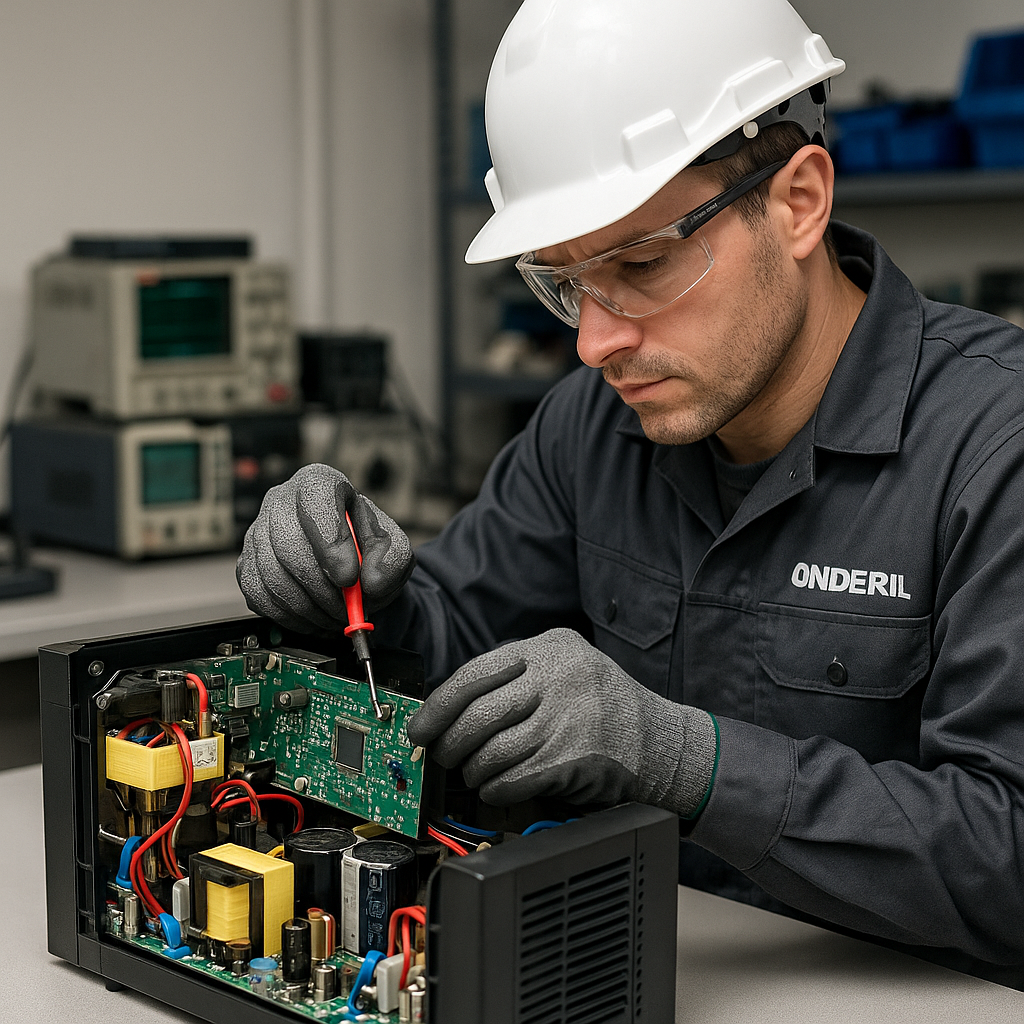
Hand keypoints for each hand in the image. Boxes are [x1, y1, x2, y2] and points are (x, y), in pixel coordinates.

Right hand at [236, 463, 414, 633]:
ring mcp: (258, 532)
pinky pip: (259, 596)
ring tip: (334, 616)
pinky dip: (289, 616)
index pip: (316, 500)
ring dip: (308, 608)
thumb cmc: (367, 549)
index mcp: (319, 483)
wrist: (350, 567)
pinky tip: (312, 617)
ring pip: (273, 575)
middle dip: (321, 587)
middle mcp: (281, 501)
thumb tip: (371, 581)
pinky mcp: (246, 565)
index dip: (331, 542)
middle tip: (345, 609)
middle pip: (289, 544)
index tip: (349, 577)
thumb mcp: (394, 548)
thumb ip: (392, 560)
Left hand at [406, 628, 717, 812]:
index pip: (476, 672)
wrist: (665, 744)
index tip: (420, 725)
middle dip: (450, 742)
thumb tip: (447, 711)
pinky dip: (496, 789)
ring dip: (474, 771)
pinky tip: (499, 789)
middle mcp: (560, 676)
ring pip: (492, 751)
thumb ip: (516, 680)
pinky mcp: (575, 758)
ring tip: (475, 775)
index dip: (439, 704)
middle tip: (442, 756)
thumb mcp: (566, 671)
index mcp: (551, 647)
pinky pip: (513, 778)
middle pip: (479, 714)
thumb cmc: (605, 710)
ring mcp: (569, 717)